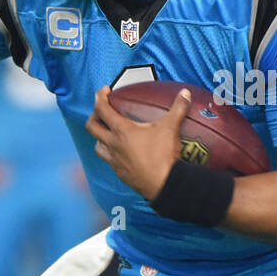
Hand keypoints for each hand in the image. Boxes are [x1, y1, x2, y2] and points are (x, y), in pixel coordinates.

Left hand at [85, 85, 187, 200]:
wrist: (162, 184)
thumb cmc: (163, 155)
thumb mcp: (171, 128)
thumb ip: (178, 108)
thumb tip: (185, 93)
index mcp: (121, 130)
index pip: (102, 109)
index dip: (100, 97)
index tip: (104, 91)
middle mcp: (113, 144)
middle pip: (91, 127)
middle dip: (94, 116)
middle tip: (103, 111)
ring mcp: (113, 159)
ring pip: (97, 145)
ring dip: (99, 136)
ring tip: (108, 132)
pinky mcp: (118, 172)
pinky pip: (108, 159)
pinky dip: (109, 152)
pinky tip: (120, 152)